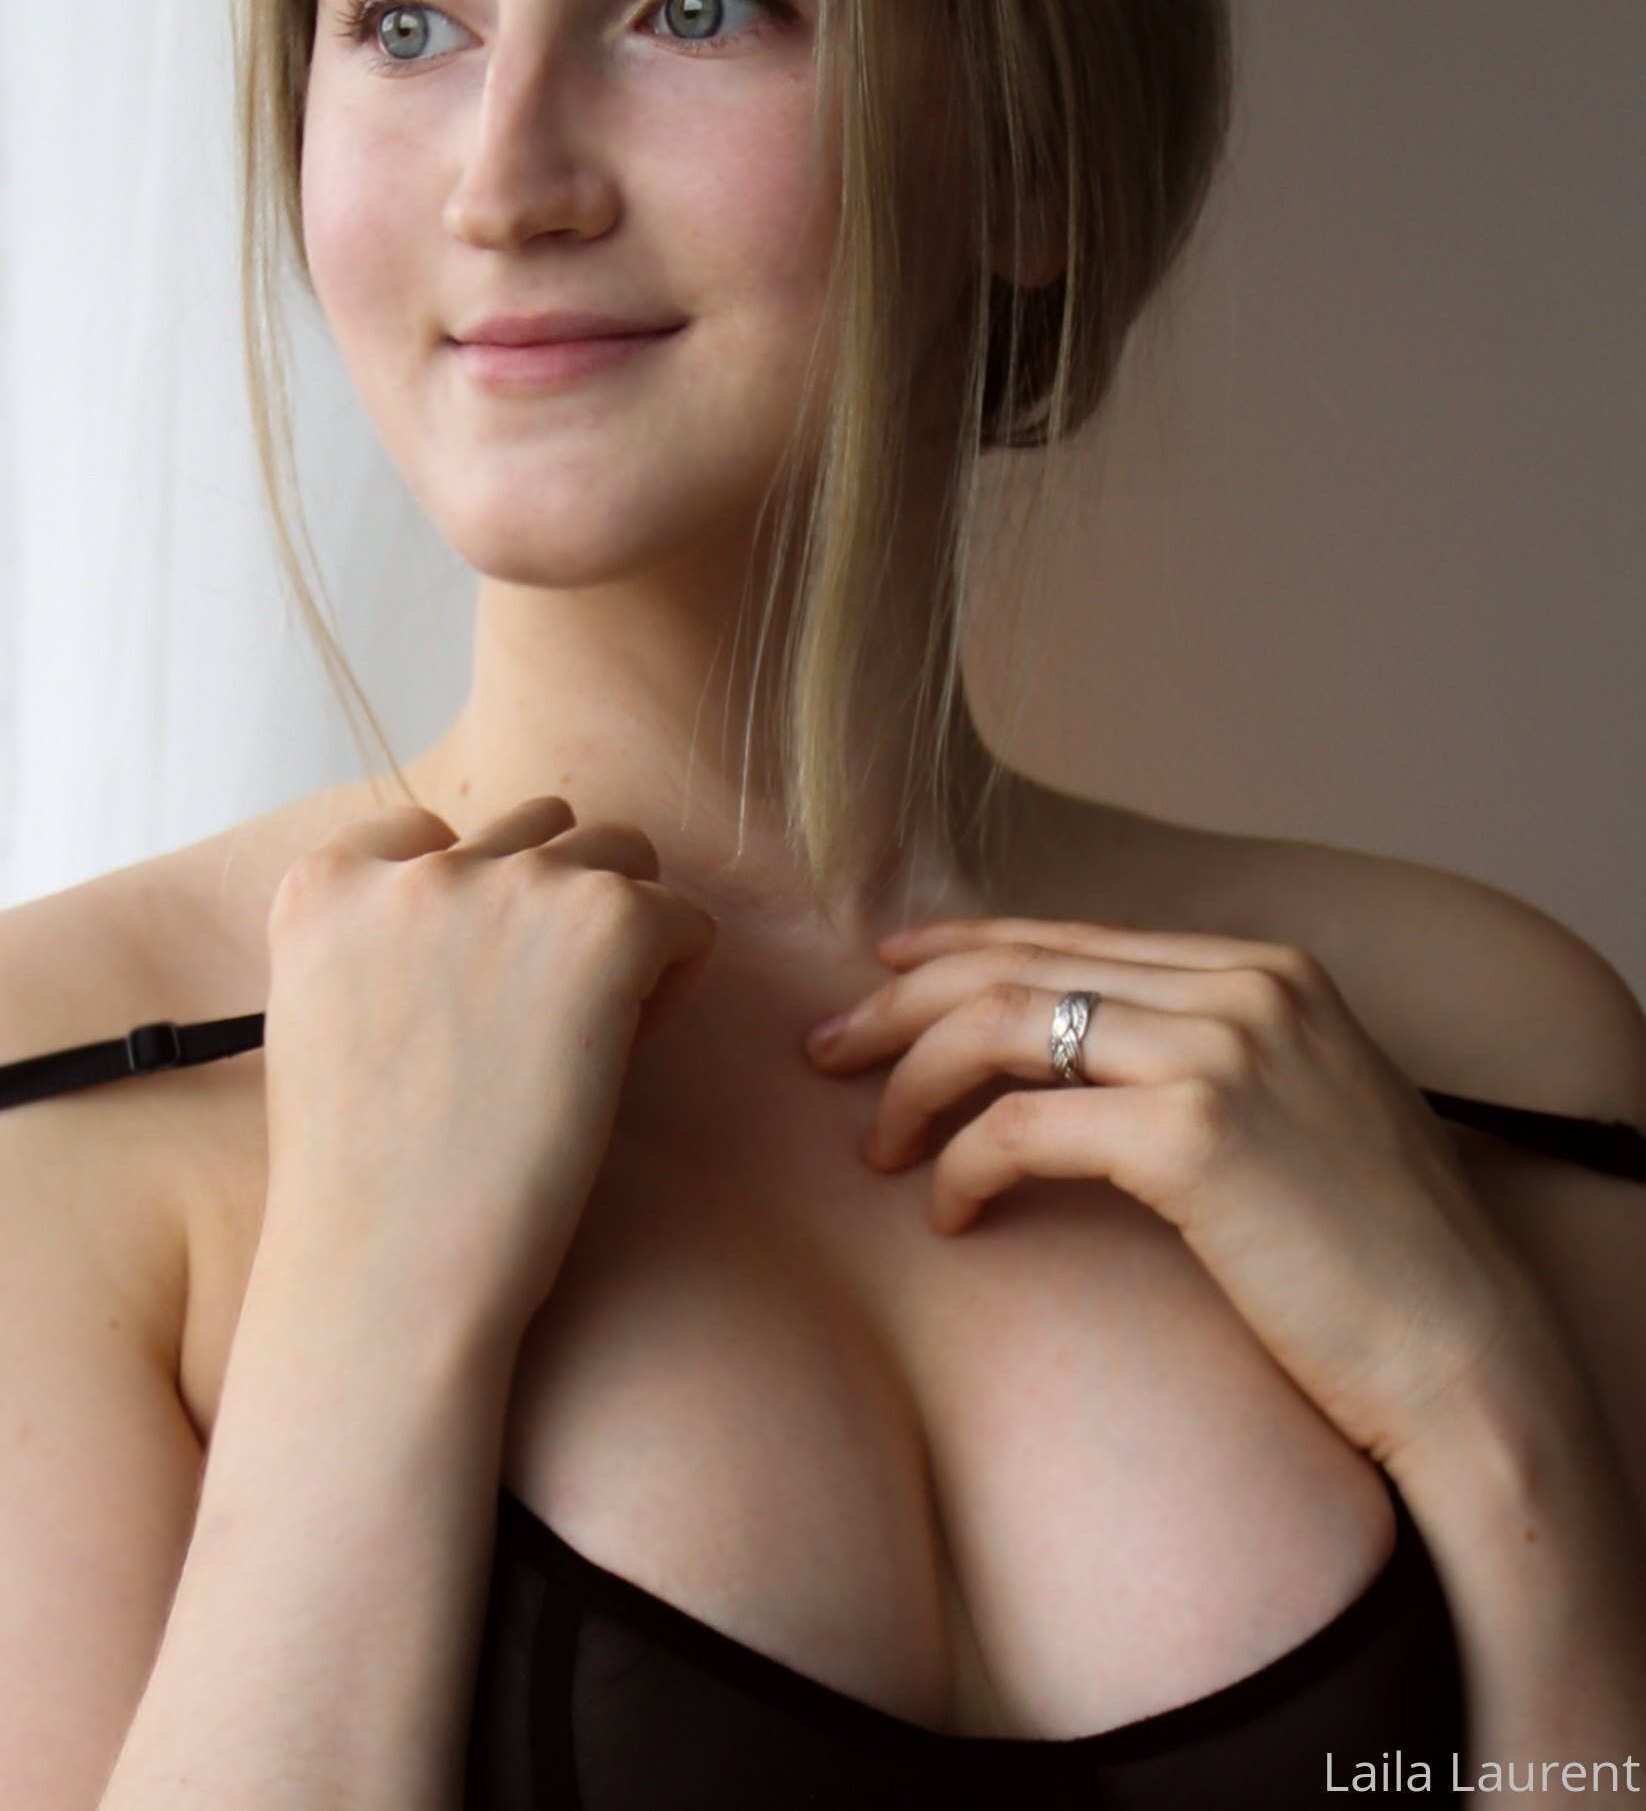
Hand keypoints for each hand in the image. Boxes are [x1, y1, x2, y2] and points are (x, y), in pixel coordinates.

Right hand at [259, 796, 716, 1347]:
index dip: (473, 909)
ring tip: (594, 1031)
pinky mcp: (603, 925)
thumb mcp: (327, 1023)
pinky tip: (629, 1053)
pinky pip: (683, 918)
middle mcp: (417, 866)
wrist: (391, 1273)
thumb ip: (382, 943)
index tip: (475, 994)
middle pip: (539, 829)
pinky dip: (675, 977)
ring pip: (621, 853)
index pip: (432, 832)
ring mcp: (511, 885)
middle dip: (556, 904)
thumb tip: (487, 920)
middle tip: (546, 1017)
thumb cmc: (365, 1182)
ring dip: (621, 926)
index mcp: (326, 883)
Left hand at [805, 916, 1541, 1467]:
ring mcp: (1222, 1048)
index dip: (958, 949)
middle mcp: (1245, 984)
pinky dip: (962, 1166)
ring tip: (869, 1145)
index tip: (879, 981)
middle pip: (1018, 963)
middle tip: (825, 1054)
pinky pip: (1024, 1127)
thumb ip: (1204, 1062)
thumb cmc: (1375, 1261)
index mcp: (1269, 968)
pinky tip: (945, 1214)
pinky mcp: (1194, 1134)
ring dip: (912, 1083)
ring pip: (1002, 1026)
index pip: (1071, 935)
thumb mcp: (1300, 1115)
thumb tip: (1073, 1060)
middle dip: (901, 1005)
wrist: (1463, 1352)